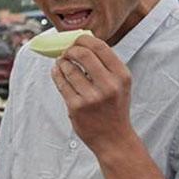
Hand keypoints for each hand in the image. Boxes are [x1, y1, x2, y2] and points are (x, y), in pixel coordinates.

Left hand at [51, 36, 132, 153]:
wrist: (114, 138)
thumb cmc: (114, 108)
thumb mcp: (120, 84)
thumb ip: (106, 65)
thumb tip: (82, 43)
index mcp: (121, 76)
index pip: (100, 47)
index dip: (83, 40)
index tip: (76, 40)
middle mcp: (108, 85)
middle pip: (82, 54)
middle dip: (70, 50)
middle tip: (66, 52)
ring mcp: (91, 97)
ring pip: (68, 69)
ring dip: (61, 62)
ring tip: (61, 62)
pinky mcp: (76, 107)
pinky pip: (61, 84)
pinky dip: (56, 73)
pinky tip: (57, 71)